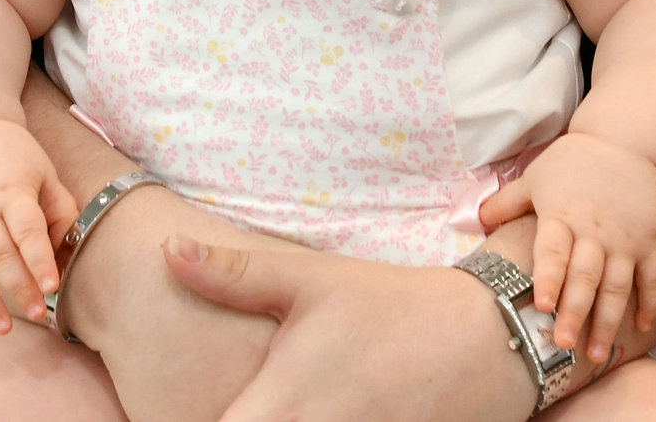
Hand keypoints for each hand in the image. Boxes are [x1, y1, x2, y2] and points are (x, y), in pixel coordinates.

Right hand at [0, 118, 78, 331]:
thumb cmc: (12, 156)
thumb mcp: (44, 172)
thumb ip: (59, 211)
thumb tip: (66, 252)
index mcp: (11, 192)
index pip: (26, 231)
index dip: (39, 260)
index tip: (52, 286)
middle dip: (19, 289)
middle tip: (38, 314)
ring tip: (3, 328)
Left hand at [162, 235, 536, 421]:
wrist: (487, 338)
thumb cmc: (390, 305)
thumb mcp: (311, 281)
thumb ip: (235, 275)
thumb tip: (168, 251)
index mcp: (281, 405)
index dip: (188, 420)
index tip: (182, 408)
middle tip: (249, 400)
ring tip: (292, 405)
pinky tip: (324, 413)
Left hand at [481, 133, 655, 363]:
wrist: (628, 141)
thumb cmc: (574, 162)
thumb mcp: (536, 175)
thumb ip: (507, 203)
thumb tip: (476, 221)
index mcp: (562, 215)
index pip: (554, 251)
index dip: (549, 278)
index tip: (543, 305)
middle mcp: (595, 231)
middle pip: (585, 277)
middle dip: (575, 313)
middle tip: (564, 345)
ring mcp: (626, 239)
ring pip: (618, 286)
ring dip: (609, 321)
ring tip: (596, 354)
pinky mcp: (651, 241)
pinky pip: (654, 277)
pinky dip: (651, 302)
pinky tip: (643, 327)